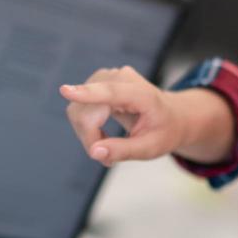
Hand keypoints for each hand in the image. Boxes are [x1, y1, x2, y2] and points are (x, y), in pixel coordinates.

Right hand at [61, 65, 185, 164]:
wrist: (172, 115)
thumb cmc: (164, 131)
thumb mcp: (150, 148)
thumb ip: (123, 151)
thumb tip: (94, 152)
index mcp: (142, 94)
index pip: (111, 93)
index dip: (87, 94)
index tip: (65, 91)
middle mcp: (121, 78)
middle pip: (87, 111)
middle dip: (91, 139)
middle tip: (109, 160)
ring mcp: (107, 77)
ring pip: (78, 111)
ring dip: (88, 135)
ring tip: (110, 147)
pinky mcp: (97, 82)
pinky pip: (79, 108)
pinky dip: (88, 127)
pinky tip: (104, 135)